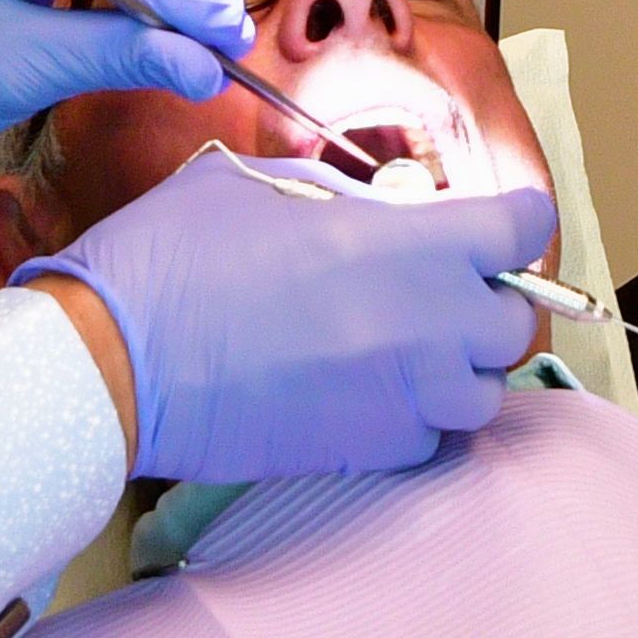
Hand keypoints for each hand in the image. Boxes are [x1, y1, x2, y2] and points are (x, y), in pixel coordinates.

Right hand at [35, 150, 559, 483]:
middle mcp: (428, 324)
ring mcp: (403, 397)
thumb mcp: (255, 184)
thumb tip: (368, 210)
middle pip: (513, 319)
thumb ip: (337, 194)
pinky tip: (366, 393)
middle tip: (435, 286)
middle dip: (485, 297)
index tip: (492, 222)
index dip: (511, 218)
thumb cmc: (172, 259)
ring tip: (404, 347)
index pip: (523, 227)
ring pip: (481, 391)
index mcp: (410, 242)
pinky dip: (414, 417)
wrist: (113, 363)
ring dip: (457, 367)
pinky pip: (429, 438)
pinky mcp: (367, 452)